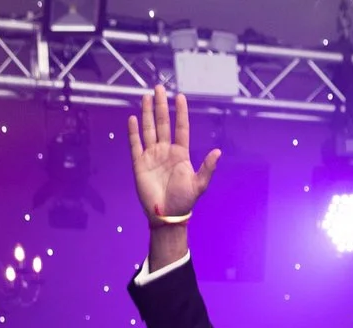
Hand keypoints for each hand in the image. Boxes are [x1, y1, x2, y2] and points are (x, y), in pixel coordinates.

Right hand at [128, 90, 218, 222]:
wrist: (166, 215)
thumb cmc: (184, 201)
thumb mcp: (199, 184)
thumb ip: (207, 168)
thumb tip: (218, 151)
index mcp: (180, 153)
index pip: (181, 128)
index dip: (180, 113)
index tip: (179, 97)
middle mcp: (165, 151)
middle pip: (162, 123)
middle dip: (160, 106)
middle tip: (159, 88)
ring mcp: (152, 156)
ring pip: (148, 130)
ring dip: (147, 113)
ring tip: (146, 97)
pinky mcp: (139, 164)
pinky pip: (135, 144)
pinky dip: (133, 132)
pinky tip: (133, 118)